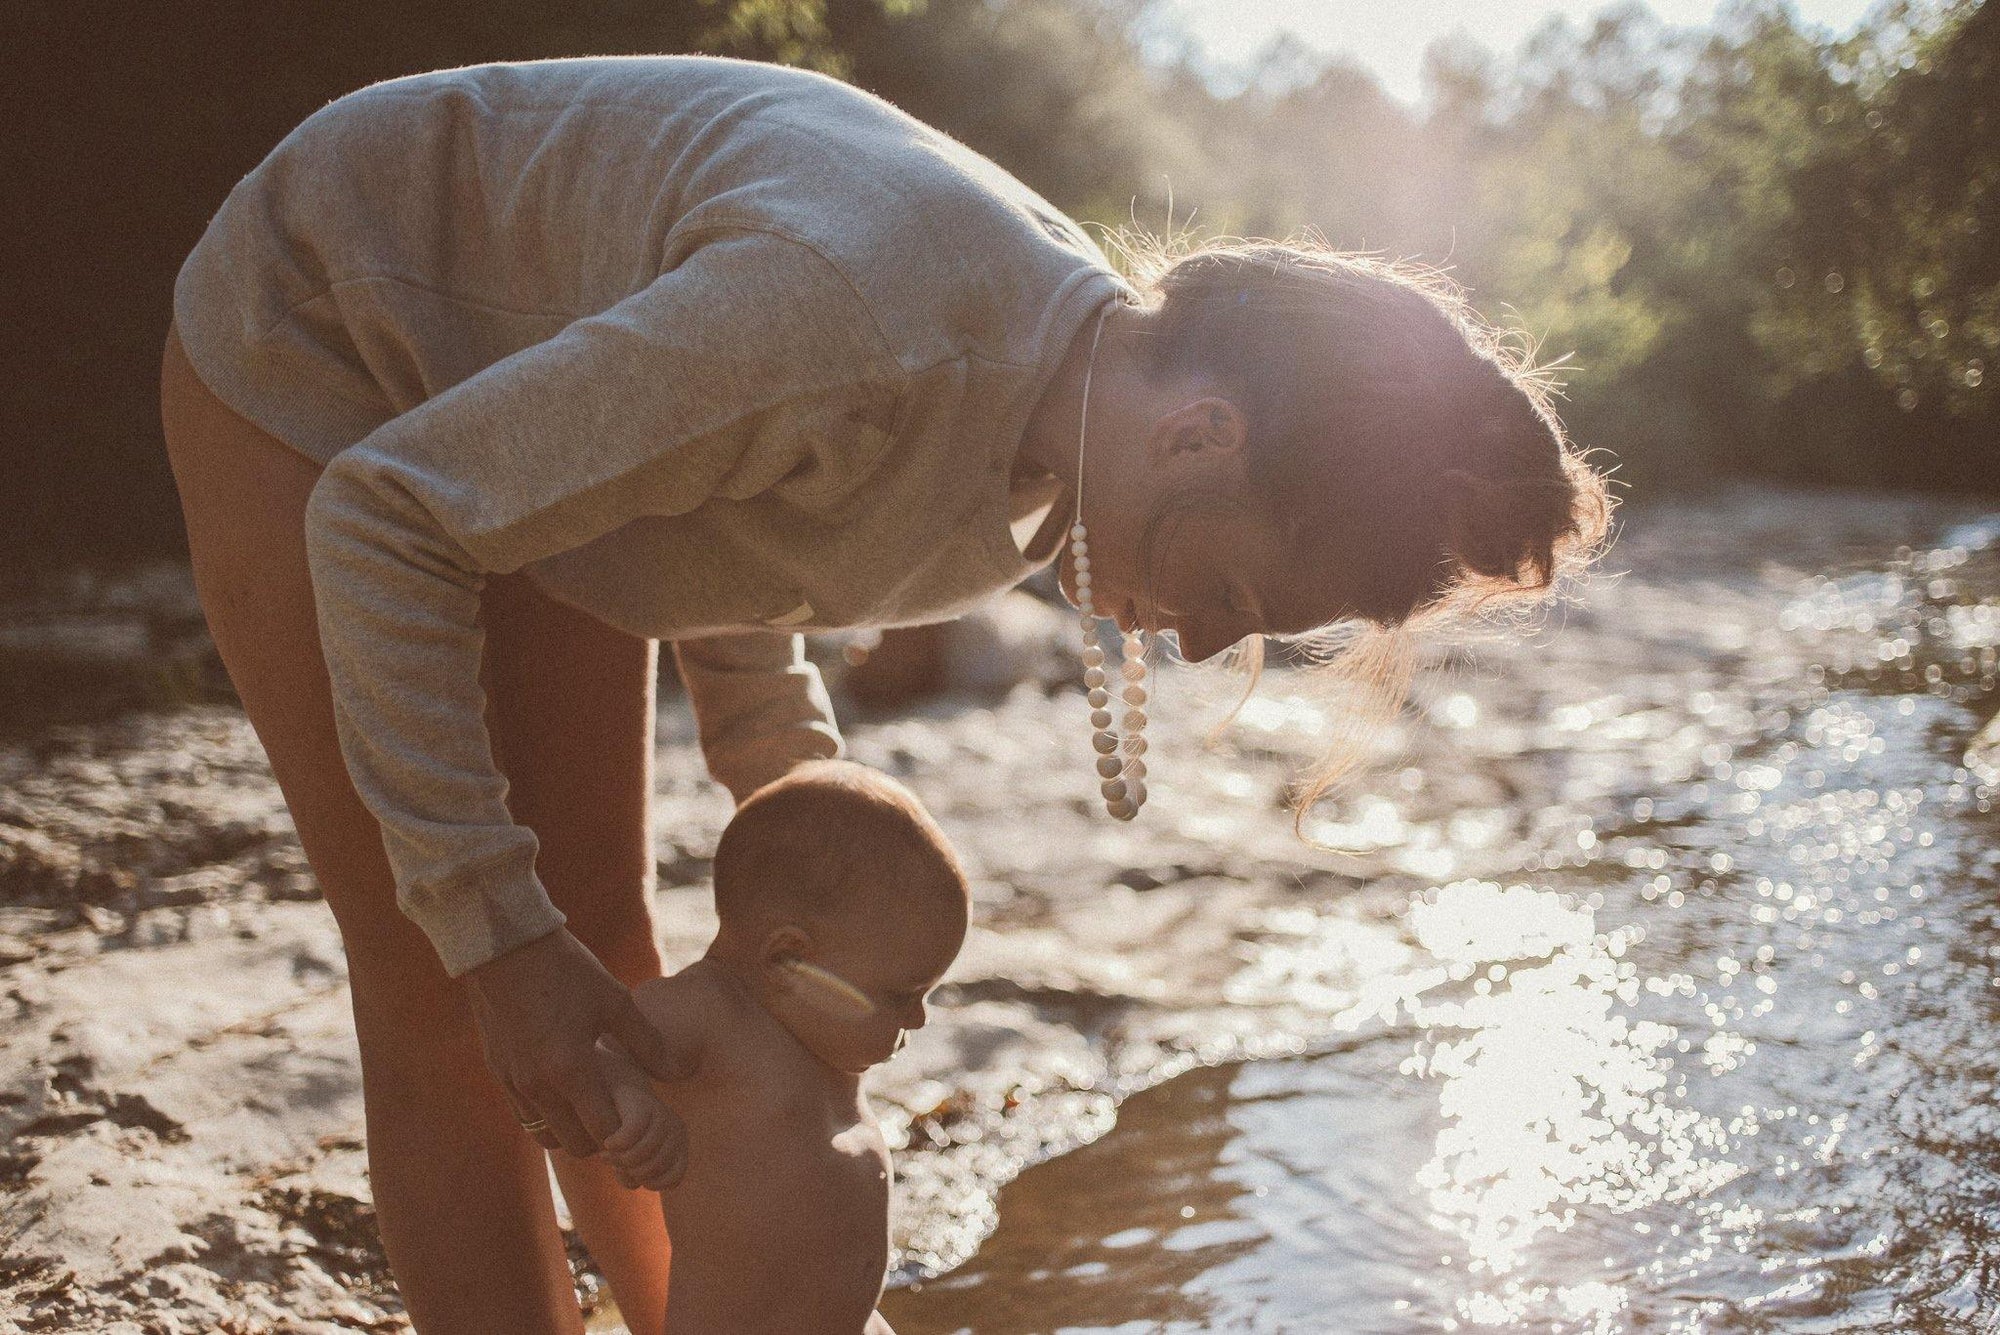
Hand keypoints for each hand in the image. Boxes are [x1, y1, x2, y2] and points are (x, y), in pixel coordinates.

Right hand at [463, 927, 690, 1157]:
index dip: (627, 1135)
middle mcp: (538, 1086)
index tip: (642, 1122)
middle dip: (602, 1139)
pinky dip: (547, 1114)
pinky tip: (564, 1088)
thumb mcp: (614, 1000)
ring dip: (571, 1130)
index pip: (604, 1132)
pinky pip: (524, 1115)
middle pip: (575, 1145)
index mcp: (570, 1069)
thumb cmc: (566, 969)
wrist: (504, 946)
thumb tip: (677, 1073)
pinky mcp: (498, 1072)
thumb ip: (647, 1042)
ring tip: (592, 1105)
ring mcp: (513, 1082)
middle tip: (620, 1116)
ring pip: (546, 1136)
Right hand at [600, 1091, 689, 1190]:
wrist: (614, 1091)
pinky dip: (617, 1144)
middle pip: (655, 1167)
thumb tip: (635, 1183)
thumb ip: (635, 1173)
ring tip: (606, 1154)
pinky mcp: (645, 1107)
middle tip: (612, 1163)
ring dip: (619, 1160)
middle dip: (630, 1172)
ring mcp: (663, 1117)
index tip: (633, 1176)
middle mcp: (677, 1130)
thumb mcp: (632, 1155)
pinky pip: (631, 1135)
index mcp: (680, 1145)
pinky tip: (608, 1142)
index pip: (675, 1177)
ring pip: (643, 1153)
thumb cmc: (624, 1130)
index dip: (653, 1184)